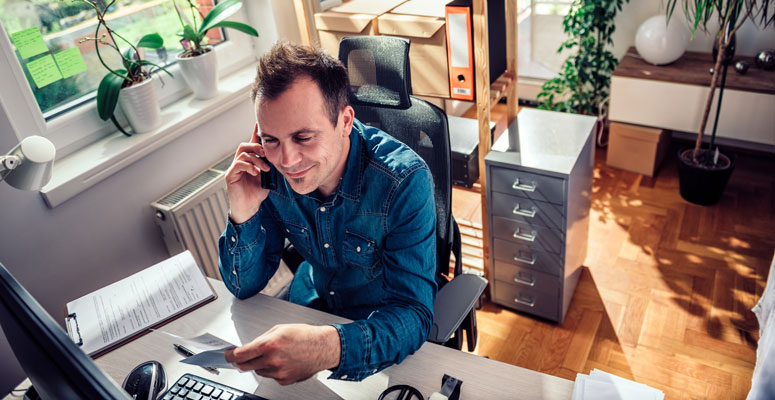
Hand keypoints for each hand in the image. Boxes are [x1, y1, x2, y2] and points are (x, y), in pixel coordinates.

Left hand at [224, 324, 340, 385]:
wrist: (323, 348)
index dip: (230, 355)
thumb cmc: (305, 336)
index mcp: (269, 344)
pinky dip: (272, 370)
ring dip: (259, 364)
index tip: (228, 355)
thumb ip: (261, 339)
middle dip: (242, 361)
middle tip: (244, 355)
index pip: (240, 355)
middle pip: (245, 366)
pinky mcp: (284, 380)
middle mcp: (272, 360)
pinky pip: (270, 376)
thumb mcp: (279, 329)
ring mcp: (278, 372)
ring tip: (273, 354)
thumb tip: (248, 347)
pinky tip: (283, 361)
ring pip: (258, 371)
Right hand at [225, 123, 270, 223]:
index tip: (260, 123)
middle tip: (266, 153)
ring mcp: (234, 169)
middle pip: (245, 145)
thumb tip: (280, 158)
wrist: (249, 209)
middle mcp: (240, 162)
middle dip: (256, 146)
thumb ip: (271, 167)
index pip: (251, 144)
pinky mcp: (230, 176)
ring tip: (265, 169)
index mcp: (249, 161)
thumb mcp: (268, 178)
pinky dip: (249, 166)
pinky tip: (256, 173)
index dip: (255, 133)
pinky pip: (238, 164)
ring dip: (256, 159)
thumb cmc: (256, 194)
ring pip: (242, 153)